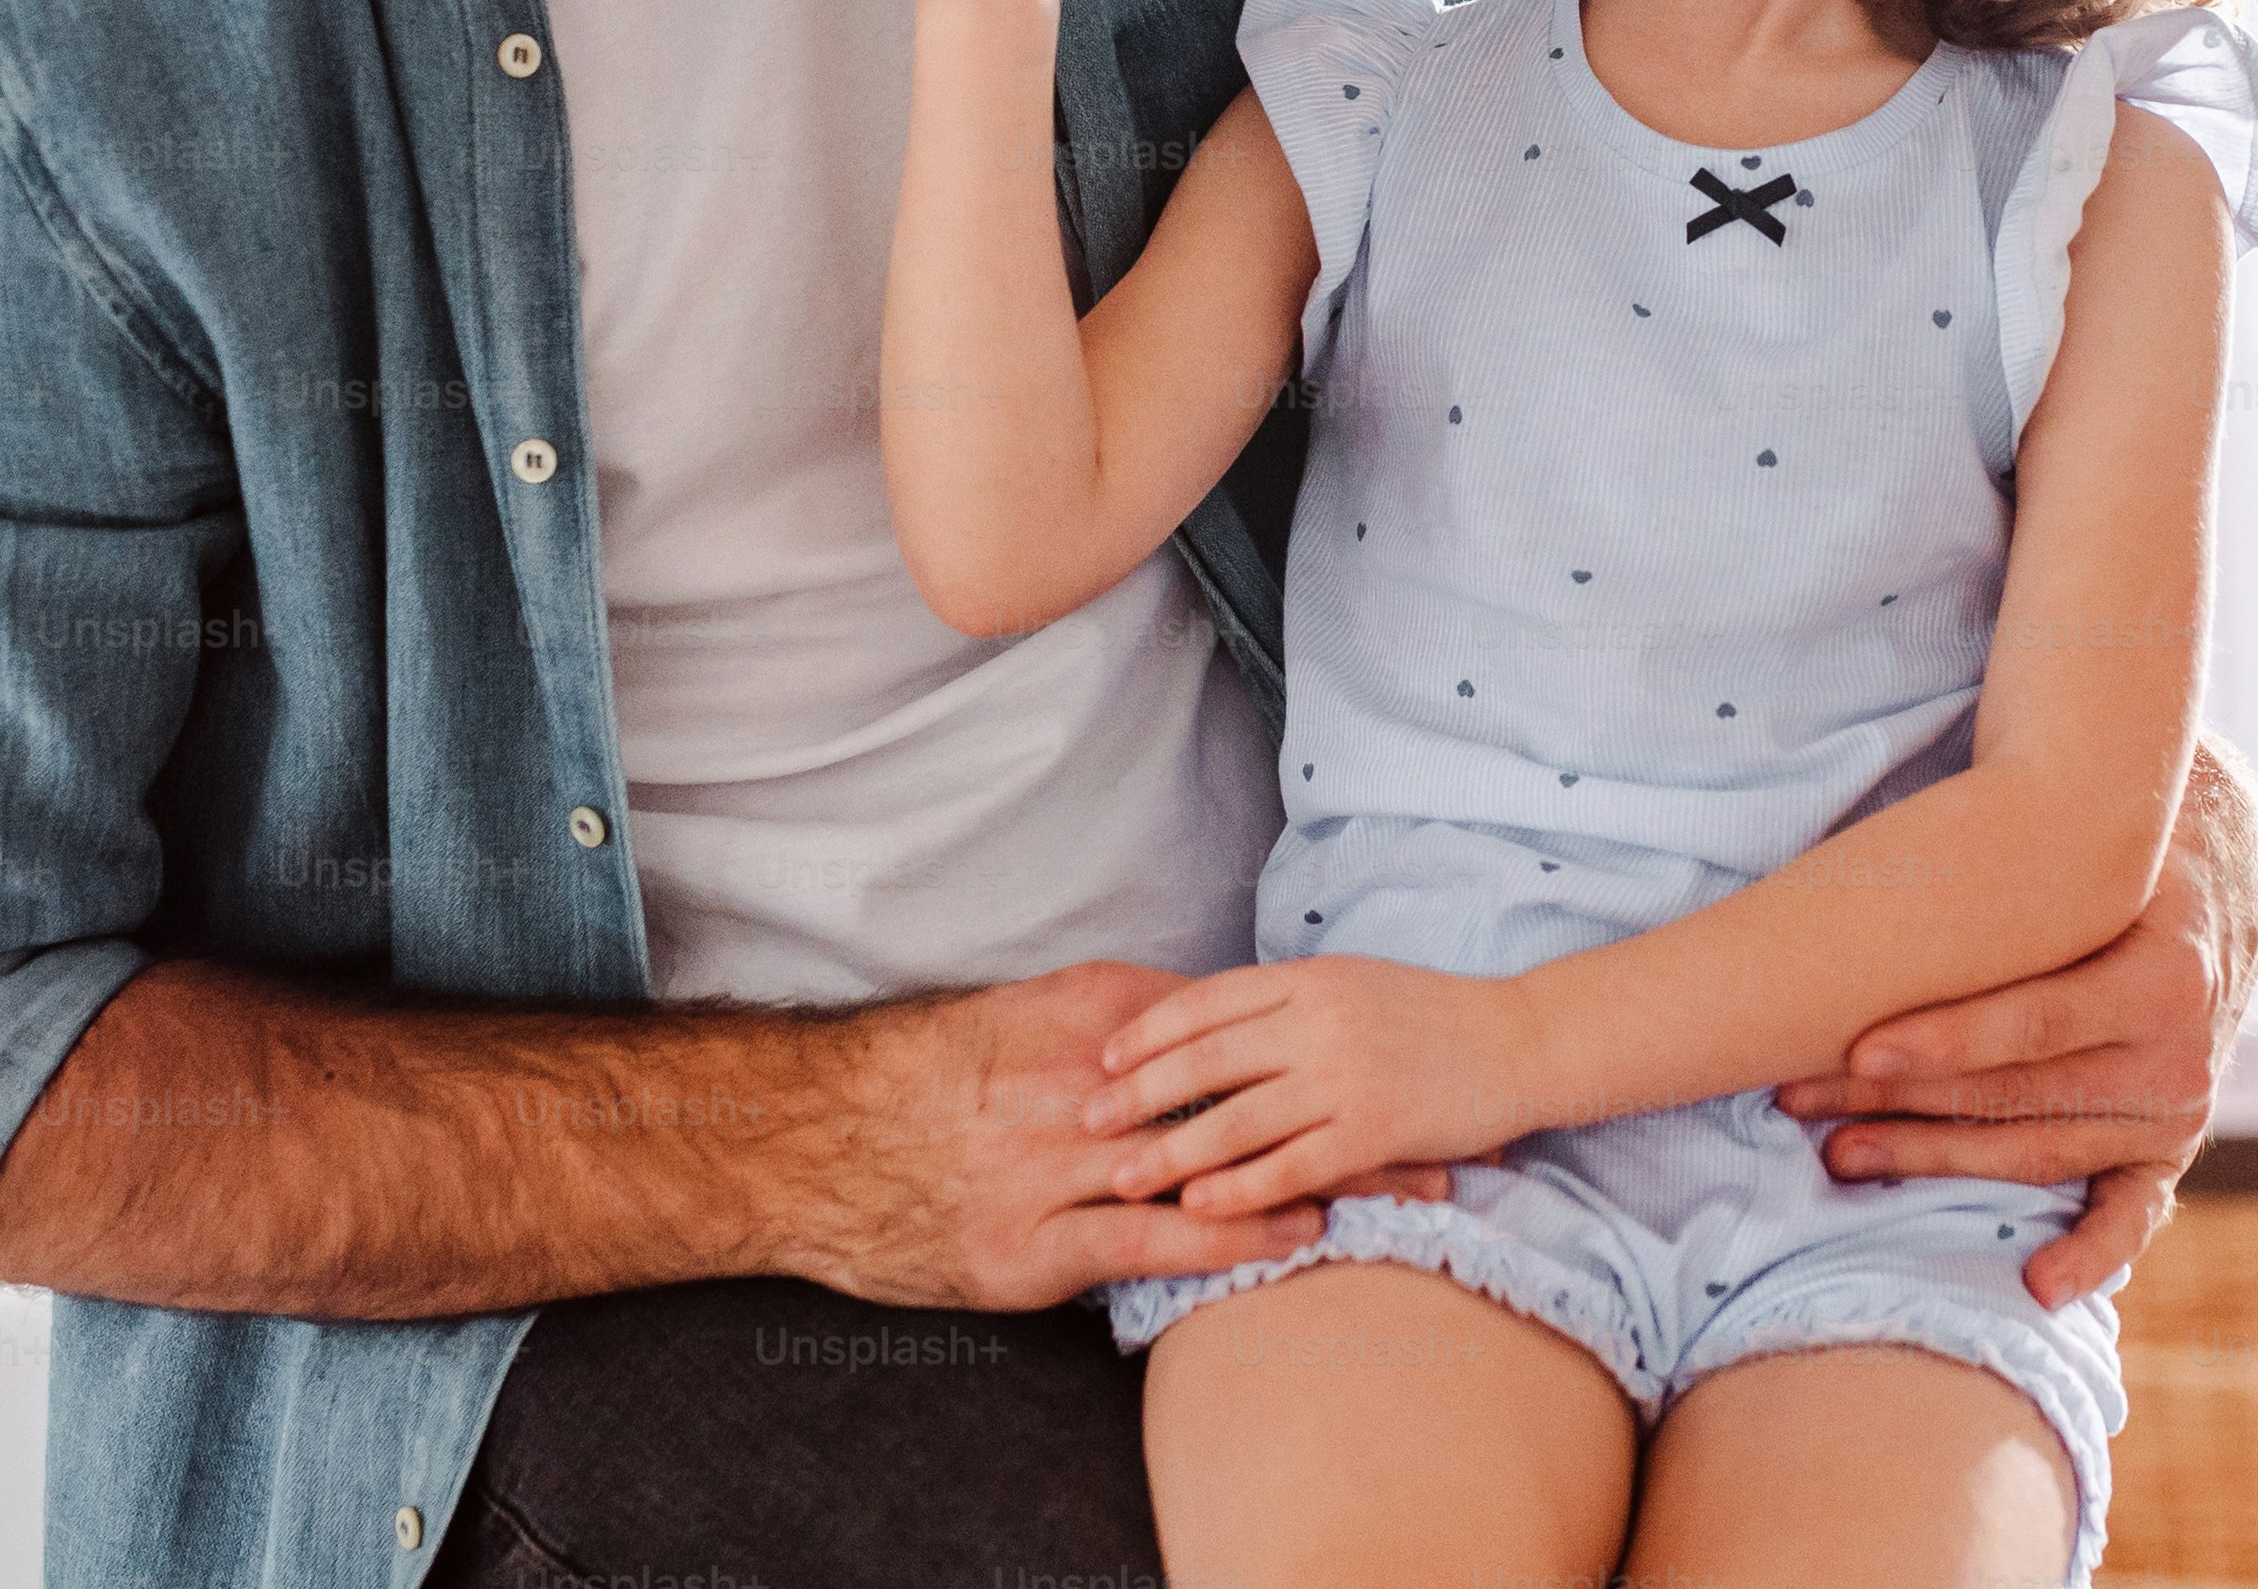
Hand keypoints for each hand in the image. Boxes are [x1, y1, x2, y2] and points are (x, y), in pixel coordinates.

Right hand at [756, 962, 1434, 1308]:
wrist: (814, 1143)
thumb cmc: (929, 1078)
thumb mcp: (1031, 1017)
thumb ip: (1118, 1017)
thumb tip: (1201, 1014)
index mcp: (1094, 1017)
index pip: (1238, 1026)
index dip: (1325, 1043)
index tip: (1403, 1051)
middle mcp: (1089, 1085)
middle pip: (1253, 1092)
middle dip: (1351, 1108)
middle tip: (1443, 1123)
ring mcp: (1062, 1167)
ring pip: (1218, 1165)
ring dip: (1323, 1172)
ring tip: (1413, 1187)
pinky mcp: (1037, 1243)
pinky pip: (1154, 1238)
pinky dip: (1233, 1233)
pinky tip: (1300, 1233)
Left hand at [1083, 955, 1548, 1214]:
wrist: (1518, 1041)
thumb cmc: (1431, 1014)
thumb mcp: (1352, 983)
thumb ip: (1287, 1000)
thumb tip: (1211, 1025)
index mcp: (1310, 976)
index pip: (1208, 1000)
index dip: (1150, 1031)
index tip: (1104, 1058)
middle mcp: (1320, 1020)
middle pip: (1208, 1058)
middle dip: (1139, 1094)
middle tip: (1085, 1120)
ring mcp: (1348, 1075)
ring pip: (1239, 1118)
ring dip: (1173, 1152)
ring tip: (1123, 1179)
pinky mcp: (1376, 1129)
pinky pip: (1293, 1164)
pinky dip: (1240, 1187)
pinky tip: (1200, 1208)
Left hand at [1768, 751, 2257, 1306]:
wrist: (2226, 867)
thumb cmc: (2127, 846)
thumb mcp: (2099, 845)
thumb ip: (2028, 872)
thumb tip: (1895, 870)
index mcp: (2167, 976)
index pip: (2037, 1021)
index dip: (1943, 1039)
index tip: (1855, 1050)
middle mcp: (2182, 1057)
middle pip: (2019, 1097)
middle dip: (1900, 1104)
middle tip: (1801, 1101)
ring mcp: (2180, 1112)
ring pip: (2039, 1154)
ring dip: (1933, 1161)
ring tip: (1839, 1157)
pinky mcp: (2172, 1146)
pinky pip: (2132, 1214)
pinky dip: (2089, 1254)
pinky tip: (2035, 1283)